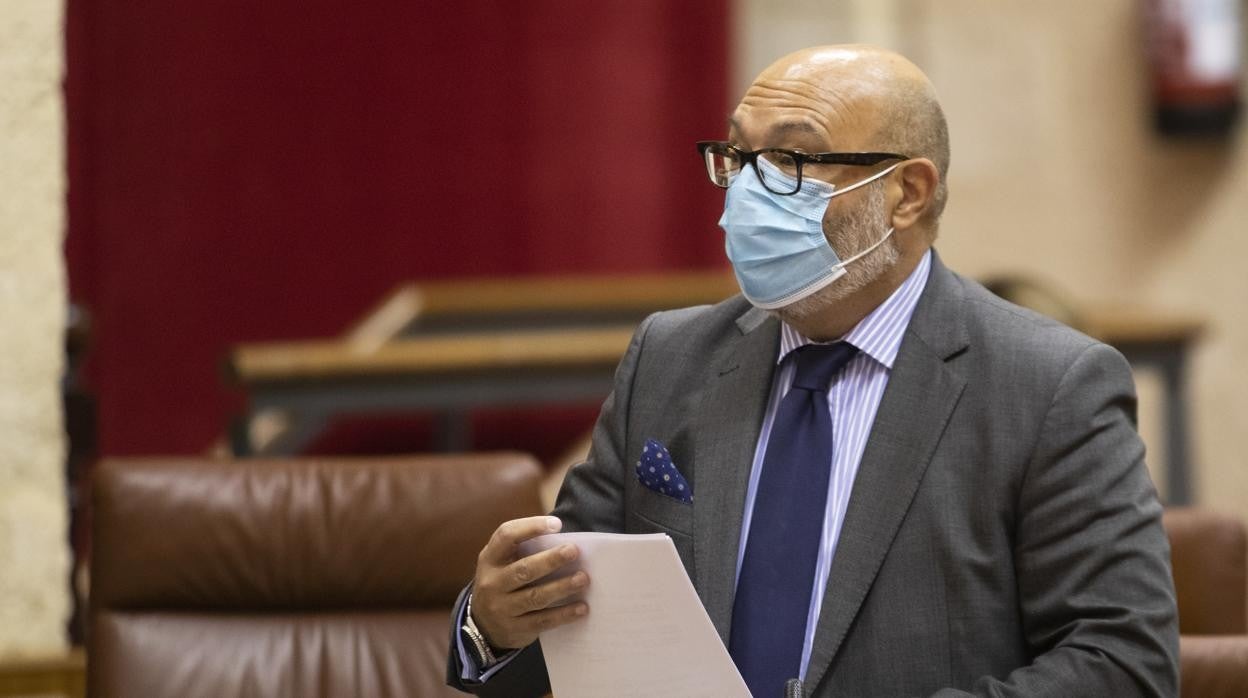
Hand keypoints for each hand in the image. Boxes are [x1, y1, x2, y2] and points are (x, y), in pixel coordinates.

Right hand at [470, 515, 589, 649]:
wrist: (483, 625)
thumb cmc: (503, 581)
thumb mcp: (502, 563)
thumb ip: (523, 550)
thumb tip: (565, 540)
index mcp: (490, 558)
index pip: (506, 536)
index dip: (530, 527)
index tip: (556, 524)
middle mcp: (492, 583)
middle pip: (523, 569)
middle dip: (550, 560)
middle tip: (574, 551)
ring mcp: (502, 608)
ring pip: (535, 597)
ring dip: (561, 587)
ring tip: (583, 578)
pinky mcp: (515, 629)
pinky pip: (543, 620)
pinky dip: (564, 614)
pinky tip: (581, 608)